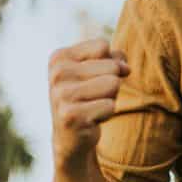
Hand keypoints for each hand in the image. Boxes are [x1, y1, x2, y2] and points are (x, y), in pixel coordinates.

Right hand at [48, 38, 129, 170]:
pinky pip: (110, 105)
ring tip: (93, 106)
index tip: (94, 77)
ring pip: (113, 84)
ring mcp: (61, 95)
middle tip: (93, 96)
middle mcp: (57, 74)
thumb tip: (125, 68)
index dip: (109, 61)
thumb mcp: (100, 69)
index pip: (102, 46)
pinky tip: (90, 120)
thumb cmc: (90, 95)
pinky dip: (106, 114)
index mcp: (59, 58)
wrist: (72, 135)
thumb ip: (115, 58)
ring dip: (111, 98)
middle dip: (112, 83)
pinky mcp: (70, 116)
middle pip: (112, 66)